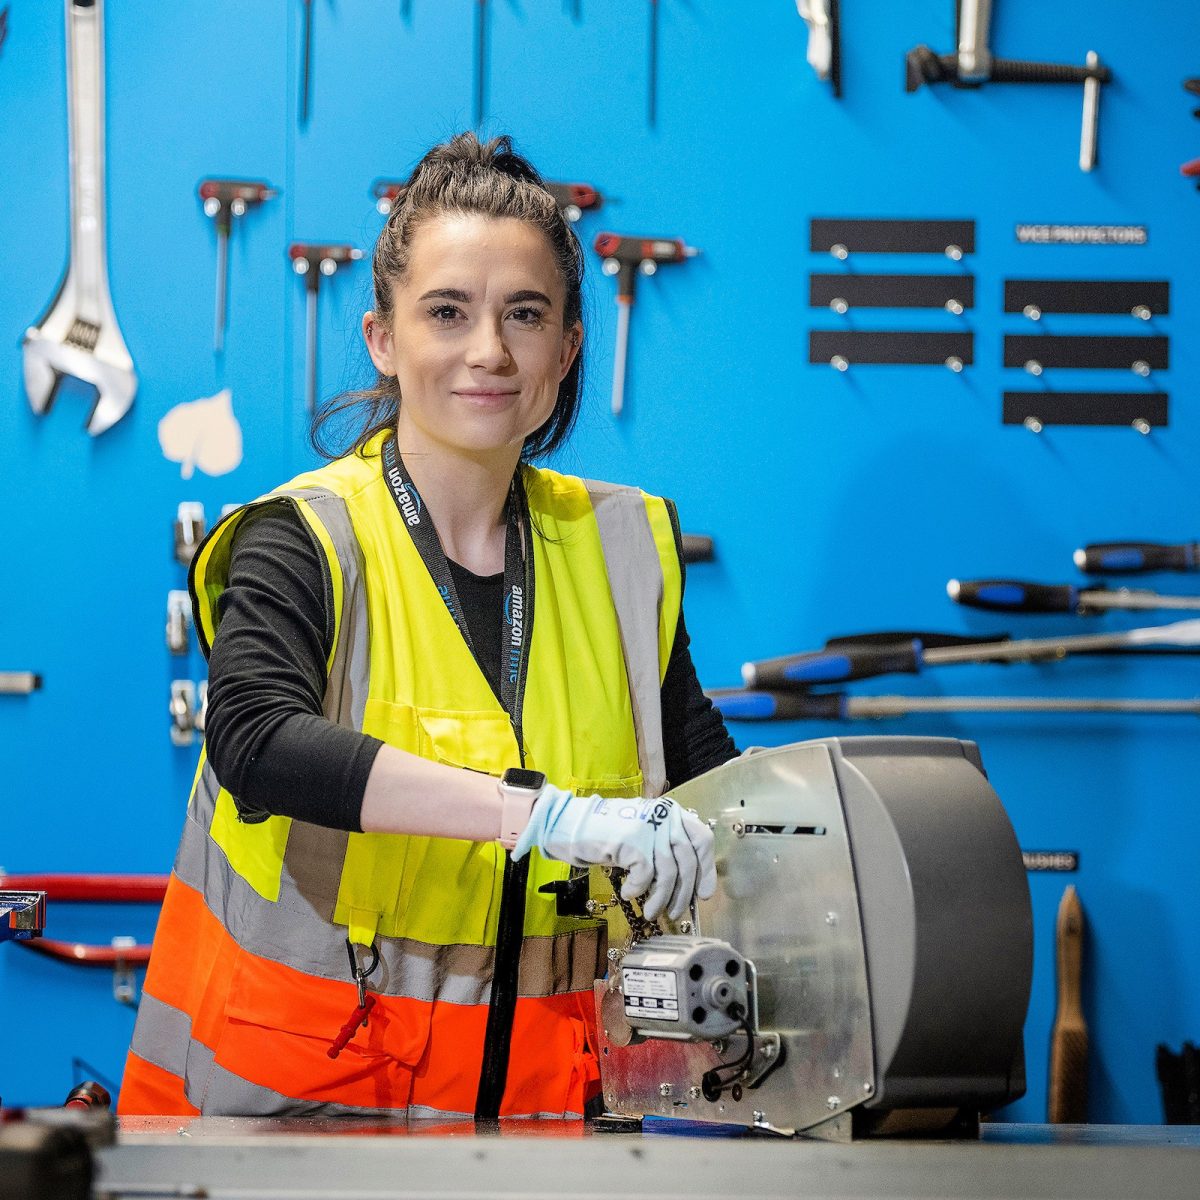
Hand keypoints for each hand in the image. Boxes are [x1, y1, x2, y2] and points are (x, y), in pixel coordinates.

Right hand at [512, 787, 715, 921]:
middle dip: (684, 893)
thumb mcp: (644, 833)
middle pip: (688, 861)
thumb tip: (687, 885)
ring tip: (652, 911)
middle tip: (675, 911)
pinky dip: (638, 890)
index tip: (703, 894)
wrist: (571, 825)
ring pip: (668, 873)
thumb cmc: (607, 833)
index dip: (706, 869)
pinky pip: (646, 876)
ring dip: (661, 899)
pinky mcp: (633, 841)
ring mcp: (649, 826)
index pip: (702, 840)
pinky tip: (629, 892)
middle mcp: (664, 815)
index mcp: (671, 812)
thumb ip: (666, 849)